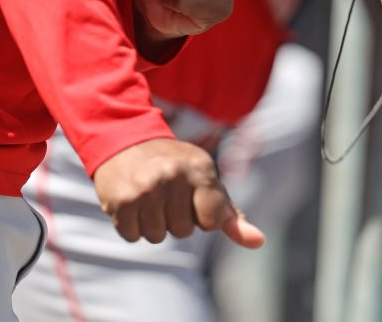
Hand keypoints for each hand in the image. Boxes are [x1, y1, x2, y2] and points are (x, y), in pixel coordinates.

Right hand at [93, 137, 264, 247]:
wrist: (124, 139)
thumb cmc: (173, 165)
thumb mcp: (204, 179)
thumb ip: (230, 214)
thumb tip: (259, 242)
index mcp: (200, 167)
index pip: (213, 221)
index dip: (202, 217)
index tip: (192, 197)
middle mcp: (174, 175)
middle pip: (183, 232)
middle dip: (174, 219)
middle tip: (164, 192)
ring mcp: (147, 188)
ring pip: (157, 236)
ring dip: (151, 223)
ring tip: (147, 195)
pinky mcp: (123, 200)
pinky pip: (134, 236)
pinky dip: (131, 225)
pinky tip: (131, 200)